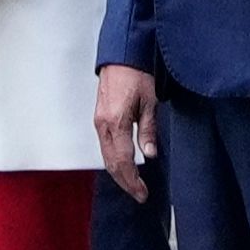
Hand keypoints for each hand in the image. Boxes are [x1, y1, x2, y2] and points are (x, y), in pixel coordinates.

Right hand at [95, 62, 159, 197]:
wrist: (121, 55)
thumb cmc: (136, 73)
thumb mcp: (150, 101)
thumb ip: (148, 130)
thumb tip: (149, 154)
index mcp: (115, 122)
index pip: (123, 161)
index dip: (132, 181)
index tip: (142, 193)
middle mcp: (103, 124)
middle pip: (111, 163)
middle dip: (125, 182)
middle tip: (139, 194)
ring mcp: (99, 121)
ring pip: (106, 156)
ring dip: (118, 173)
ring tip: (133, 184)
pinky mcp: (99, 118)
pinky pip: (104, 146)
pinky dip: (113, 161)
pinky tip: (124, 165)